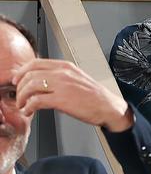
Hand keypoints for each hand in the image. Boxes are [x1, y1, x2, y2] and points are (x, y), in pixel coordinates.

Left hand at [11, 59, 133, 132]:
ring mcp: (62, 86)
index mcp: (66, 66)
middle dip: (20, 87)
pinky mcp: (62, 100)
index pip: (35, 63)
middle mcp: (63, 73)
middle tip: (19, 96)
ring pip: (30, 86)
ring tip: (23, 105)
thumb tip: (40, 81)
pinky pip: (36, 101)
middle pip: (30, 74)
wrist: (109, 107)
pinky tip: (29, 111)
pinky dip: (28, 107)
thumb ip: (60, 76)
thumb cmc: (95, 96)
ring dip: (22, 97)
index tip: (17, 80)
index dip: (22, 72)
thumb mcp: (77, 78)